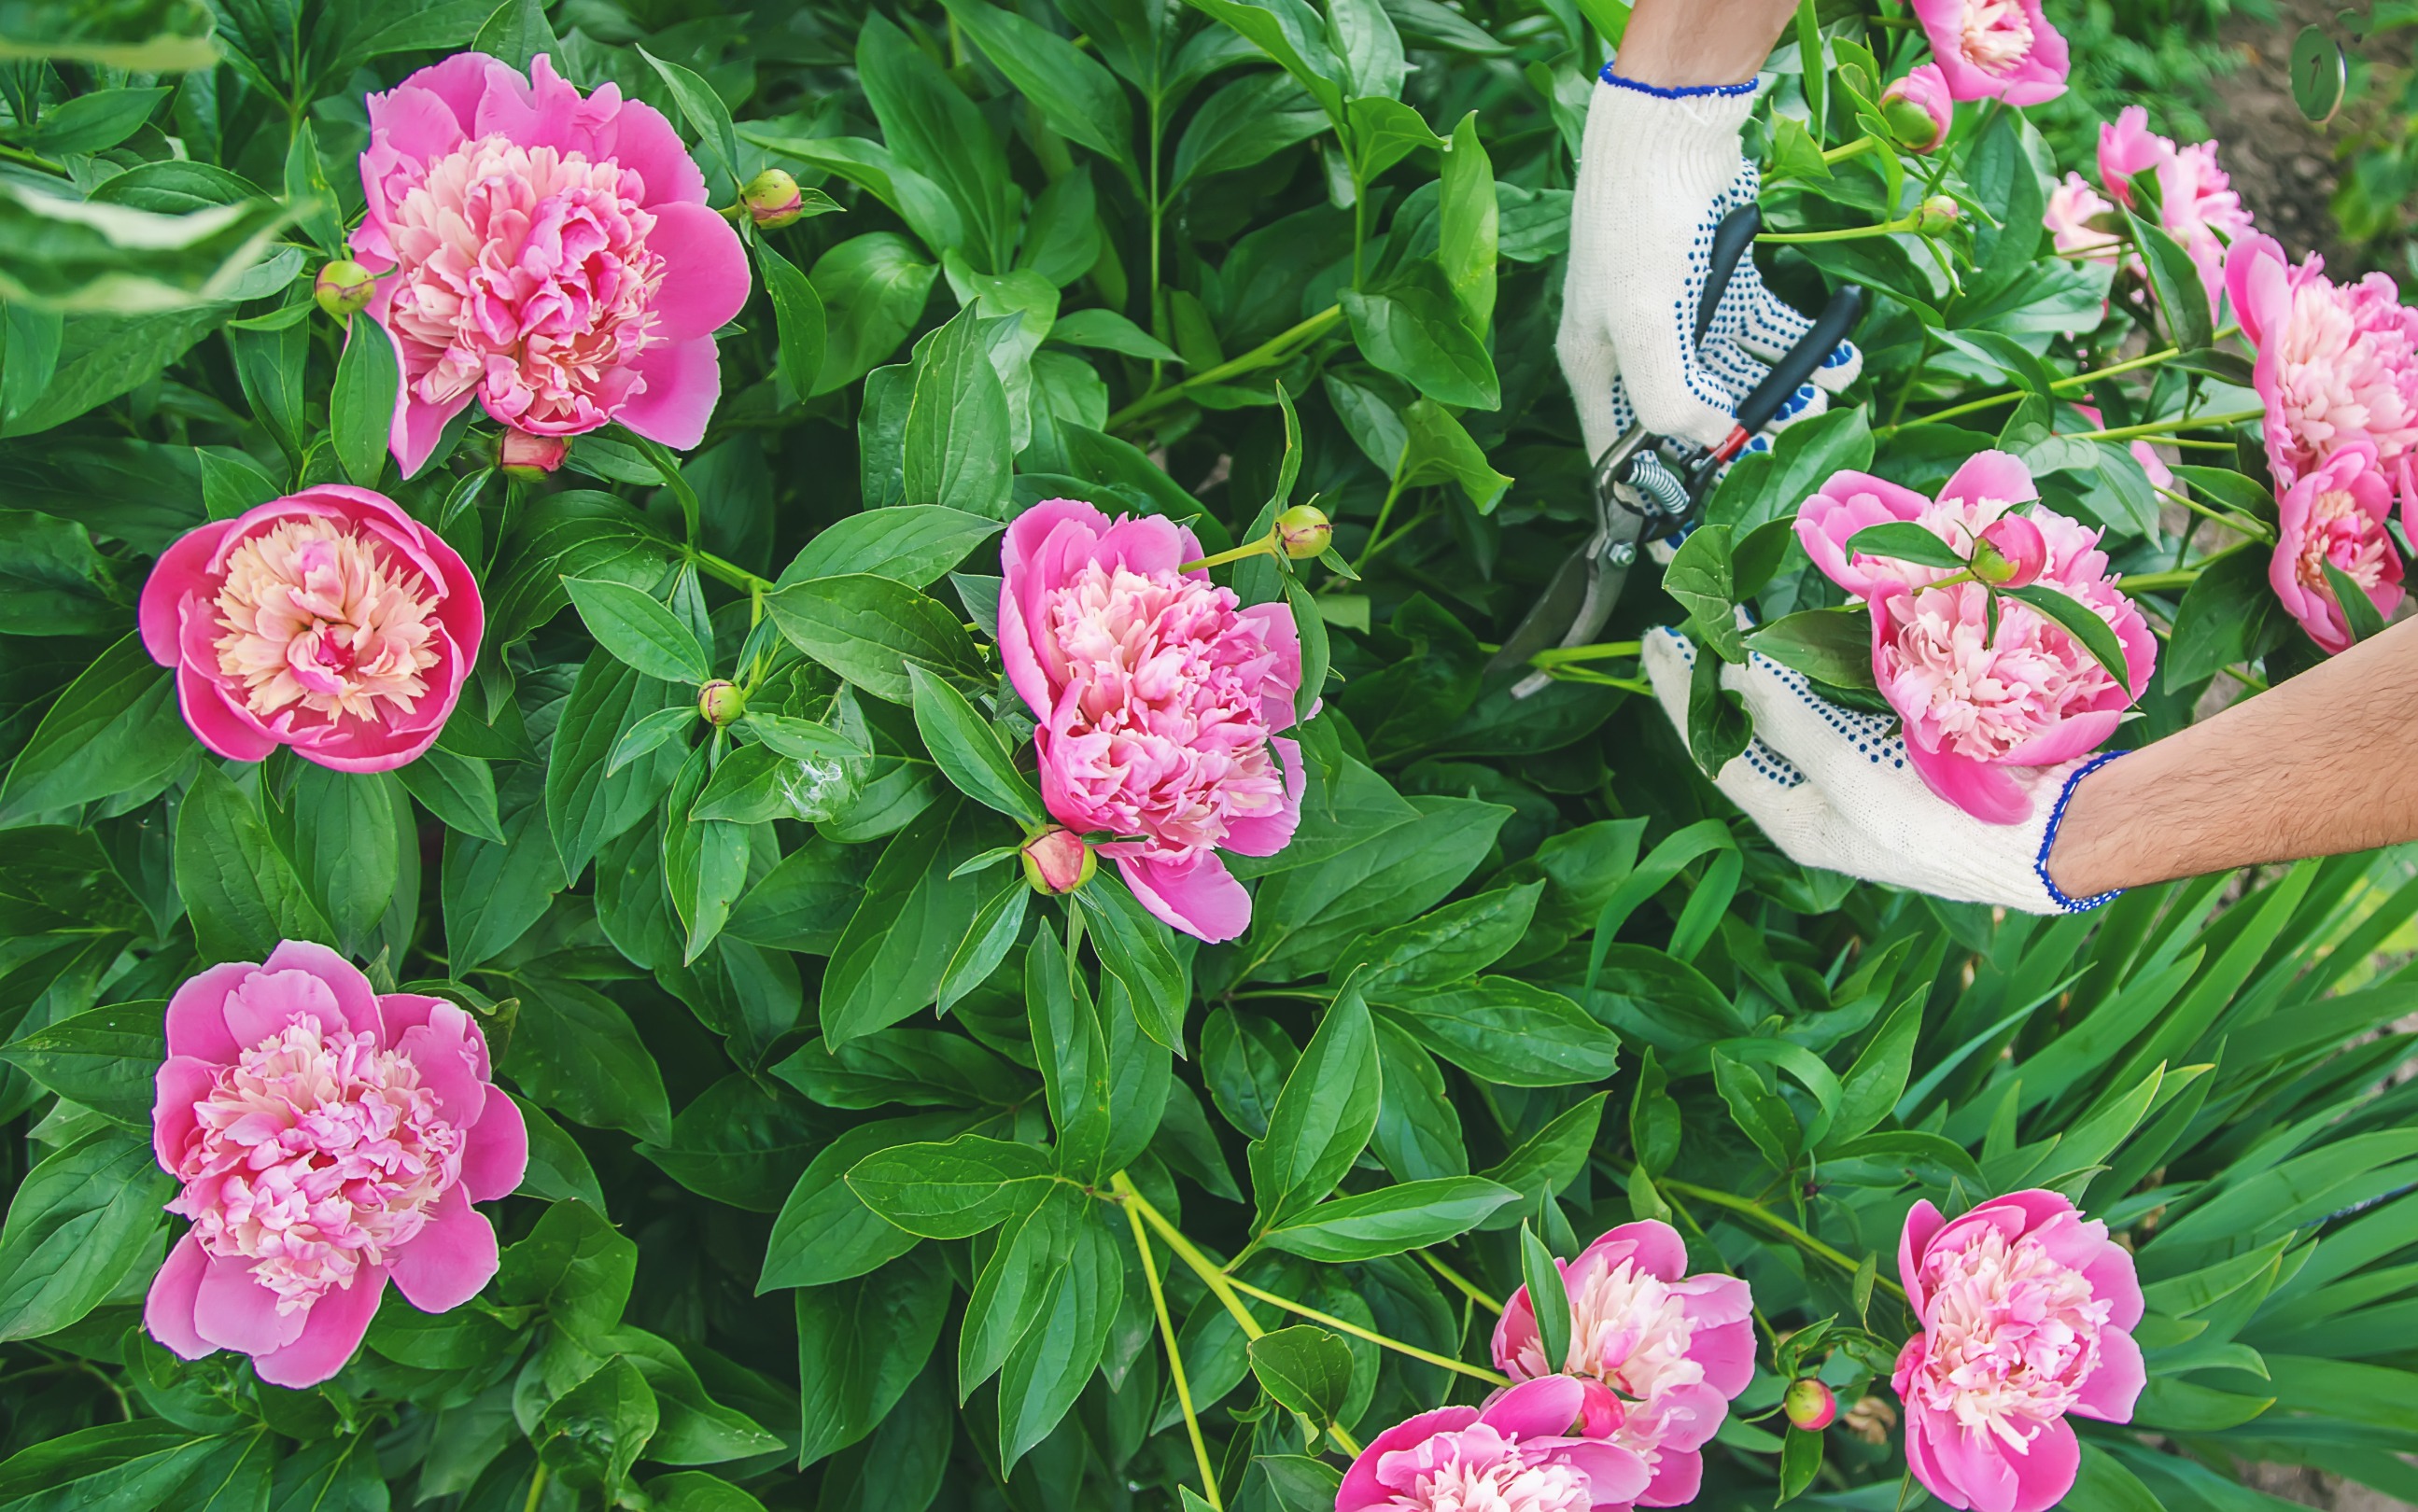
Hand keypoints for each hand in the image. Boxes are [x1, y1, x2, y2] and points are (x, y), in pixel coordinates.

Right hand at [1556, 71, 1862, 463]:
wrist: (1671, 127)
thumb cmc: (1638, 224)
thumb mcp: (1643, 321)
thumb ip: (1669, 395)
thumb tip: (1707, 443)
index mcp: (1596, 364)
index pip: (1618, 450)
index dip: (1650, 494)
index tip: (1687, 536)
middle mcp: (1633, 345)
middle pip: (1685, 416)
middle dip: (1735, 444)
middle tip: (1784, 467)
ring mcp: (1678, 312)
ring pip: (1732, 376)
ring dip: (1778, 398)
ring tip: (1824, 411)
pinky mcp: (1720, 280)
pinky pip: (1762, 331)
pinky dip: (1798, 349)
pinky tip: (1837, 364)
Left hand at [1640, 629, 2119, 913]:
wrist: (2050, 836)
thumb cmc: (1945, 825)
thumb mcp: (1855, 778)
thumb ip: (1792, 725)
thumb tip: (1735, 675)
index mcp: (1797, 820)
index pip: (1714, 750)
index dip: (1681, 695)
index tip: (1658, 643)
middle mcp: (1819, 800)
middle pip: (1748, 729)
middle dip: (1715, 678)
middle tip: (1686, 623)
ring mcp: (1858, 774)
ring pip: (1795, 710)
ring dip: (1767, 666)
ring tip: (1737, 617)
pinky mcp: (1898, 750)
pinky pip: (1846, 701)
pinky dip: (1826, 664)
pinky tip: (1813, 628)